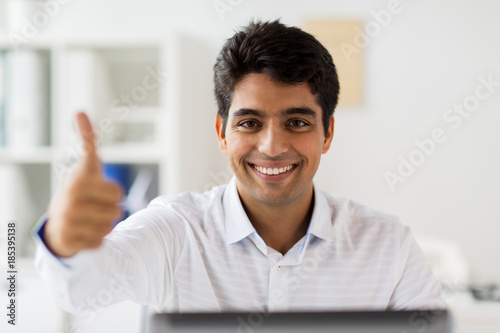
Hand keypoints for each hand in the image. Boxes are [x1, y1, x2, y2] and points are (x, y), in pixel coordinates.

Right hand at [44, 112, 122, 256]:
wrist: (58, 221)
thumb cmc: (79, 190)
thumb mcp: (86, 165)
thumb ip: (87, 140)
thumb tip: (80, 112)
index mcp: (78, 182)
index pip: (119, 195)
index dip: (113, 194)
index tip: (98, 192)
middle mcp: (70, 203)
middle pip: (117, 212)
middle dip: (109, 210)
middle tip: (93, 207)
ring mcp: (67, 224)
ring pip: (110, 228)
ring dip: (104, 225)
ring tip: (87, 219)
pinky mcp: (69, 242)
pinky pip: (101, 243)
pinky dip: (96, 239)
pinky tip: (83, 232)